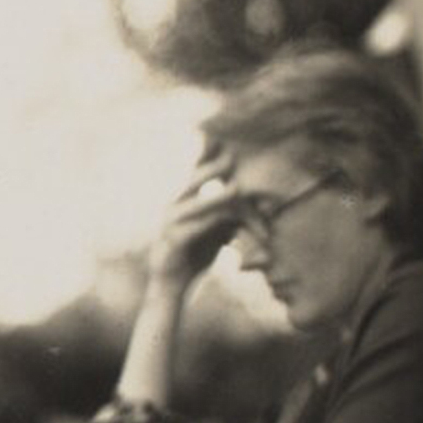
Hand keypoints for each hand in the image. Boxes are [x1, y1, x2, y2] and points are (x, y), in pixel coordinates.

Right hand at [146, 146, 239, 295]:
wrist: (171, 287)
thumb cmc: (193, 258)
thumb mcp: (215, 233)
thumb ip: (228, 217)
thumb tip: (253, 204)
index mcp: (183, 201)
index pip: (196, 170)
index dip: (208, 152)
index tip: (223, 135)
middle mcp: (174, 206)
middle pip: (194, 179)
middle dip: (214, 167)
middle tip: (235, 156)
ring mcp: (170, 222)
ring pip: (196, 203)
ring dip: (217, 196)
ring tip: (236, 189)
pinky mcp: (173, 240)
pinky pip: (195, 227)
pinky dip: (213, 221)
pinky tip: (228, 218)